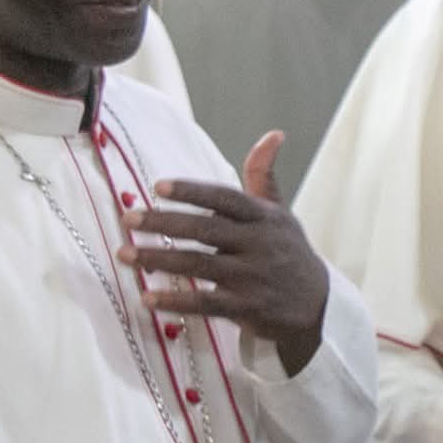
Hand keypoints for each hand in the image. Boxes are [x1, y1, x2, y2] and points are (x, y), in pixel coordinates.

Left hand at [120, 131, 331, 373]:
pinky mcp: (248, 308)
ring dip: (159, 259)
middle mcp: (259, 244)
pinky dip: (176, 301)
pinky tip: (147, 298)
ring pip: (200, 264)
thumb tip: (272, 134)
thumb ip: (264, 176)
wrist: (318, 305)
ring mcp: (253, 277)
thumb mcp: (281, 213)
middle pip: (206, 229)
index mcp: (264, 217)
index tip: (158, 186)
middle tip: (128, 218)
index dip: (192, 191)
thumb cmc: (288, 252)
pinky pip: (206, 303)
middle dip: (164, 222)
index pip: (225, 198)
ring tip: (125, 254)